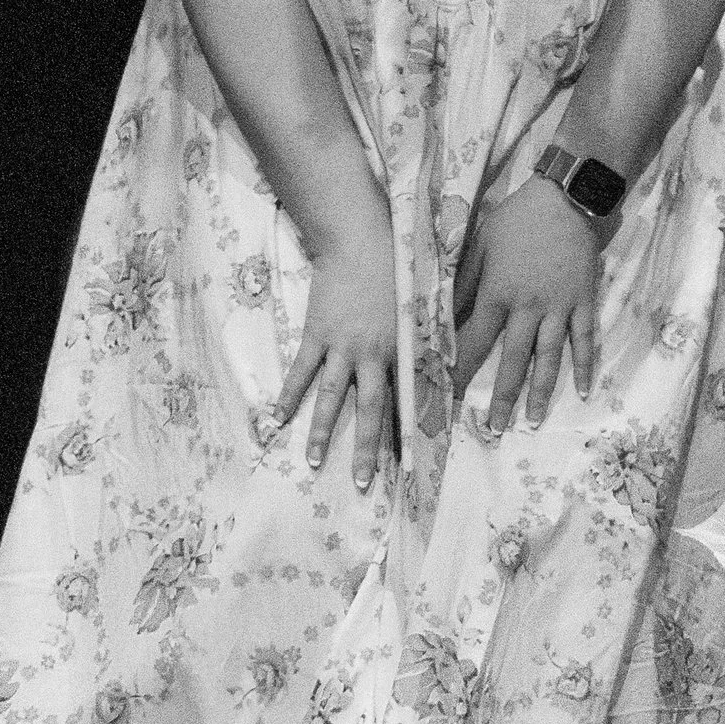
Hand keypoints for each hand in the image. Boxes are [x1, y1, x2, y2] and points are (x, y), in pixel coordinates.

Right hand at [272, 202, 400, 491]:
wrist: (361, 239)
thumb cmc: (398, 266)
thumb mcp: (422, 302)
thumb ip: (428, 334)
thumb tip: (446, 356)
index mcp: (402, 348)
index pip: (407, 398)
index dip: (408, 431)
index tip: (411, 463)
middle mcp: (372, 354)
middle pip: (370, 410)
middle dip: (367, 449)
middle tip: (363, 484)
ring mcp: (341, 346)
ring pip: (331, 398)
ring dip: (322, 432)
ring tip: (314, 462)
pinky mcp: (316, 334)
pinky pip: (301, 371)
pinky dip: (289, 395)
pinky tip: (278, 417)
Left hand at [453, 179, 603, 438]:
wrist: (564, 200)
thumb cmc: (515, 220)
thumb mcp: (479, 246)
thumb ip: (463, 284)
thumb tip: (443, 317)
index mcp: (497, 294)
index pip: (475, 342)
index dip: (460, 370)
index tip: (448, 397)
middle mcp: (528, 308)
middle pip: (512, 361)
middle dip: (502, 397)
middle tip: (495, 428)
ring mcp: (559, 308)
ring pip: (548, 358)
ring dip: (541, 392)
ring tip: (534, 421)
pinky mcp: (583, 302)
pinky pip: (585, 339)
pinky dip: (586, 366)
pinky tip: (584, 390)